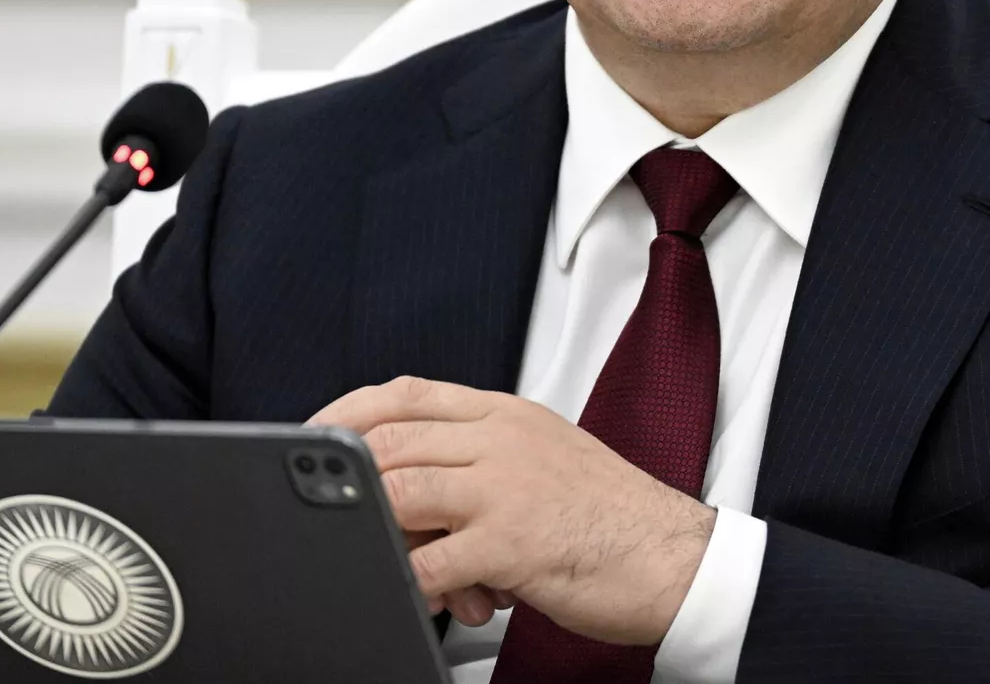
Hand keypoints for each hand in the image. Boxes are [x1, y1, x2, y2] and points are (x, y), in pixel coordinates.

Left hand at [308, 376, 714, 642]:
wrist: (672, 555)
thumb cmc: (610, 516)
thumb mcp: (544, 457)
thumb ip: (481, 457)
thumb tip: (412, 485)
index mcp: (508, 413)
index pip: (409, 392)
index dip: (350, 410)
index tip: (317, 435)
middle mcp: (503, 438)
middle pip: (391, 437)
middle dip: (348, 477)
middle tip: (330, 511)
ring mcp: (507, 486)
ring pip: (401, 490)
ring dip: (381, 531)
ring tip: (392, 560)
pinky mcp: (514, 541)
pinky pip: (433, 561)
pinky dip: (410, 581)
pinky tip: (419, 596)